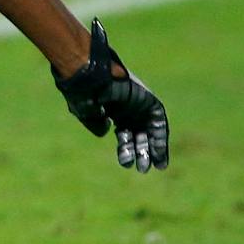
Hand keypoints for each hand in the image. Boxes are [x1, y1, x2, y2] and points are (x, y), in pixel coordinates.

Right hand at [54, 19, 168, 171]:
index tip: (127, 164)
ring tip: (154, 167)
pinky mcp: (149, 101)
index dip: (126, 150)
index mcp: (111, 110)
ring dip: (153, 149)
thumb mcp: (85, 113)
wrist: (89, 73)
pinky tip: (159, 154)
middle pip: (138, 134)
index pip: (123, 134)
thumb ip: (95, 124)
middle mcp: (127, 108)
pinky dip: (160, 139)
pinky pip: (159, 123)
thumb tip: (108, 132)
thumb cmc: (83, 92)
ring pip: (149, 130)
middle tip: (142, 169)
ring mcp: (139, 104)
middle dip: (140, 152)